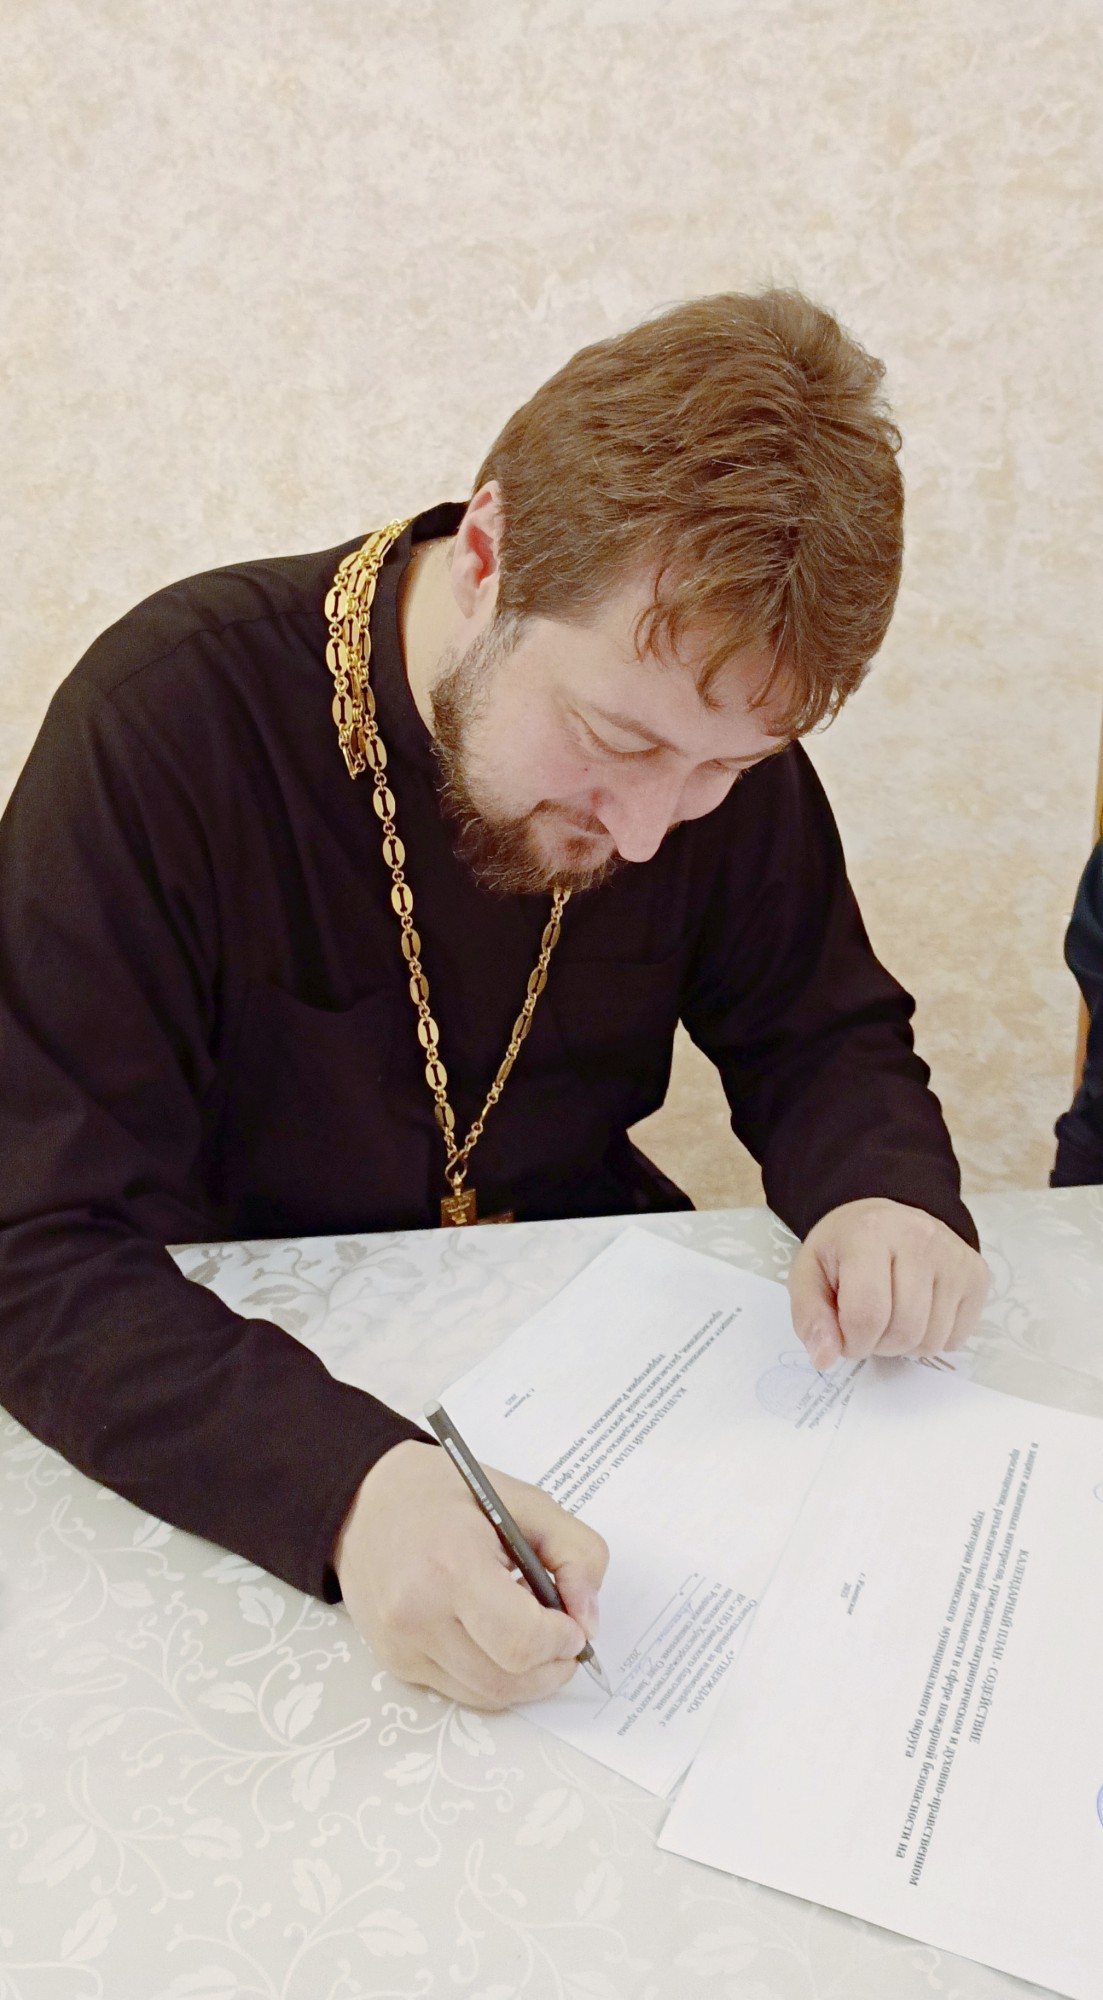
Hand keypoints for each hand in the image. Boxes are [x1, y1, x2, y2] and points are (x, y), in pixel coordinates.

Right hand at [334, 1439, 608, 1709]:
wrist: (362, 1500)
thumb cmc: (444, 1493)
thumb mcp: (525, 1501)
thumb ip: (576, 1552)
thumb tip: (587, 1619)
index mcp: (451, 1564)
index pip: (520, 1641)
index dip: (562, 1641)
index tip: (574, 1623)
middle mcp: (417, 1614)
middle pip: (507, 1681)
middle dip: (552, 1666)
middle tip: (563, 1635)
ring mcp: (400, 1646)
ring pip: (487, 1697)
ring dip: (525, 1677)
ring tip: (530, 1632)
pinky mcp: (394, 1663)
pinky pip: (460, 1691)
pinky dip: (492, 1675)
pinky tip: (492, 1635)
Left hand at [788, 1197, 988, 1368]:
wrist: (885, 1221)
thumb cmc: (845, 1250)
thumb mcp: (809, 1273)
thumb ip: (809, 1316)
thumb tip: (825, 1358)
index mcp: (869, 1233)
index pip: (866, 1316)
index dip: (851, 1342)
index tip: (844, 1333)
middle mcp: (919, 1237)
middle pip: (904, 1331)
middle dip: (879, 1345)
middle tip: (868, 1325)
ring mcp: (954, 1255)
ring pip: (932, 1340)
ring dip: (906, 1345)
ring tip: (892, 1316)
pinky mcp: (976, 1273)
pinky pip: (957, 1337)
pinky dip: (934, 1338)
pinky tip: (919, 1312)